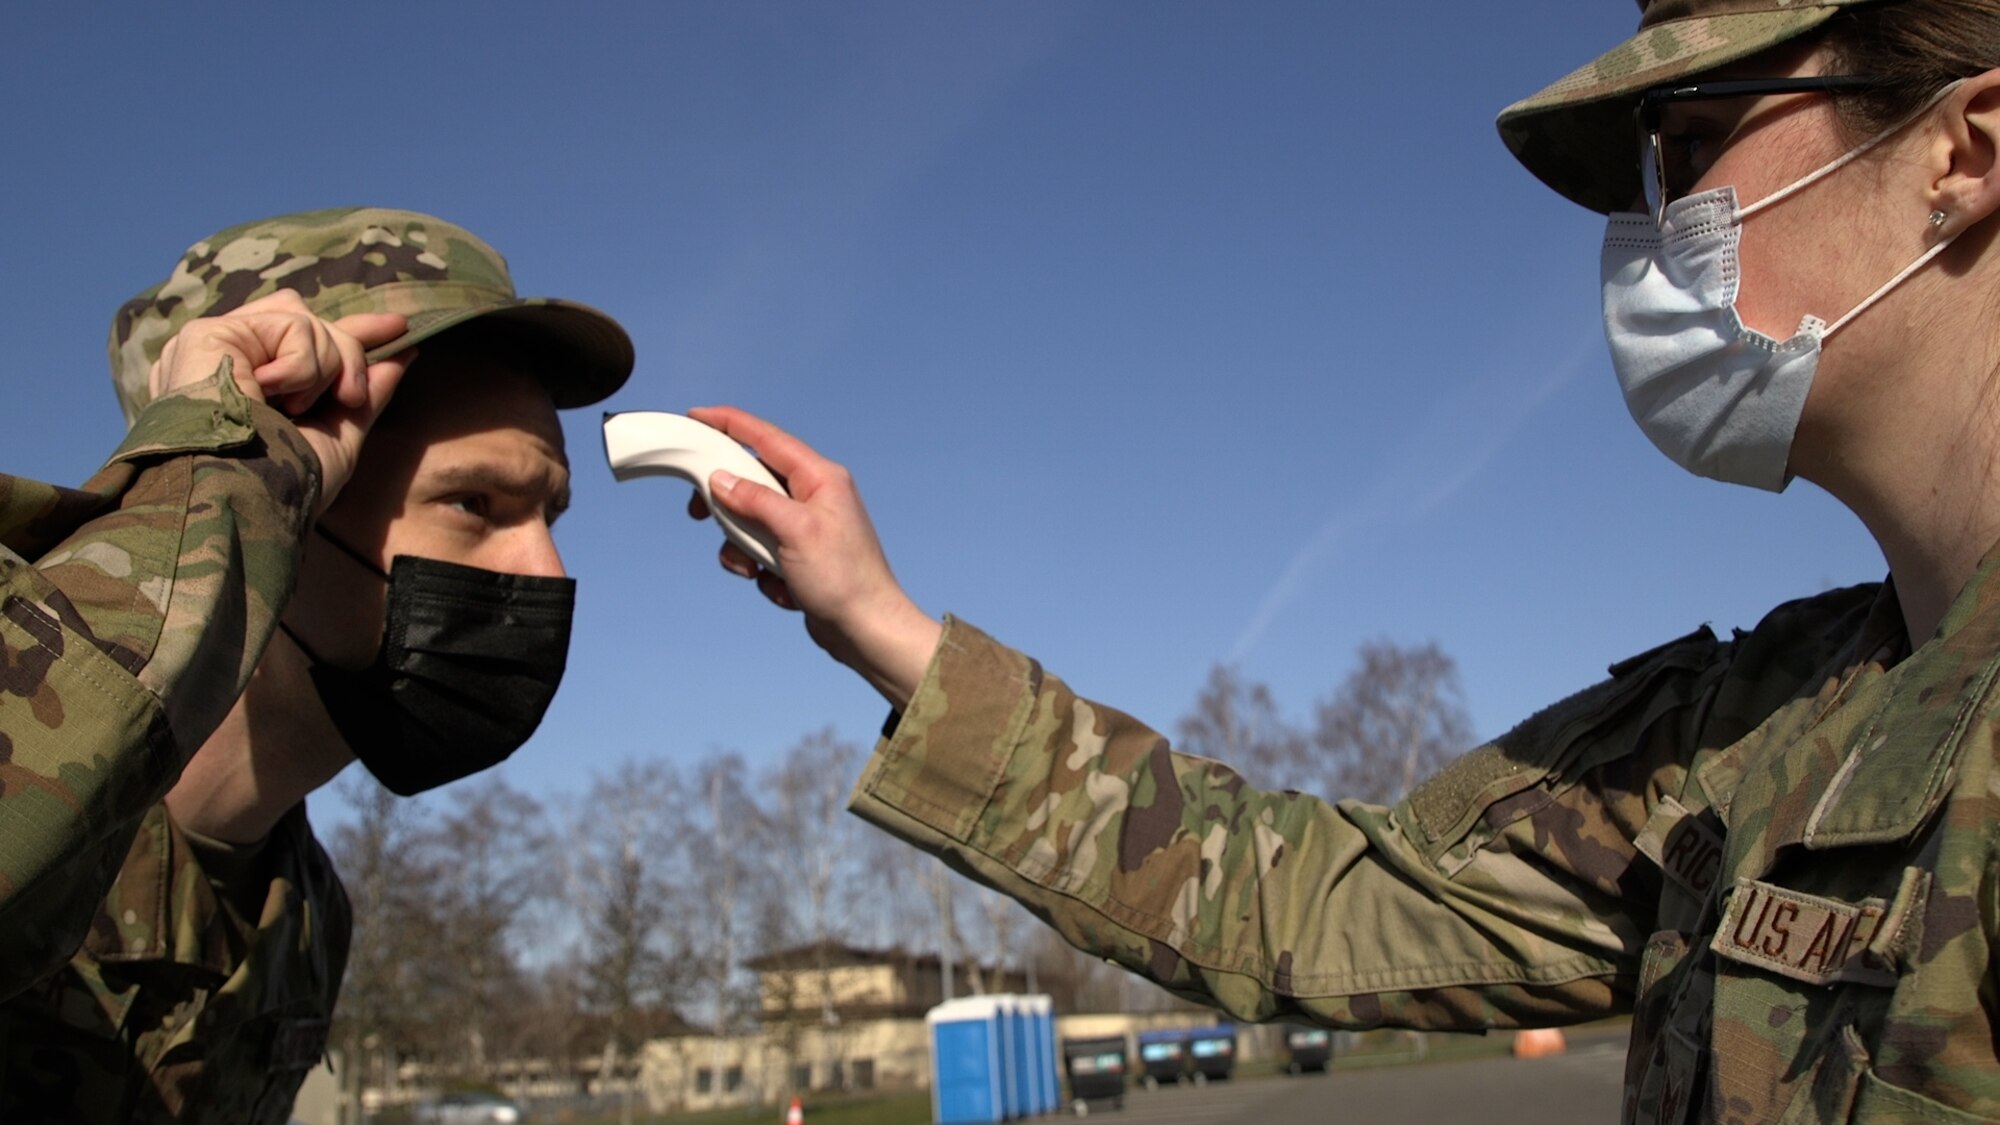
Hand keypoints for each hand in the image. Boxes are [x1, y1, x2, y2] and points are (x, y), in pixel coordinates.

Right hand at [150, 291, 412, 512]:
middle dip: (348, 354)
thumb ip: (365, 395)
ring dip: (325, 368)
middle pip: (308, 323)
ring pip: (305, 322)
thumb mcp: (337, 439)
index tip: (399, 327)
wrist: (243, 496)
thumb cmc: (284, 485)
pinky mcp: (207, 333)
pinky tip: (268, 393)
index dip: (352, 332)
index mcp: (248, 384)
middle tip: (350, 397)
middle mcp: (227, 360)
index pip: (303, 339)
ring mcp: (216, 345)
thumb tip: (404, 355)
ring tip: (298, 408)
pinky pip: (289, 324)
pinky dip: (301, 365)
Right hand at [687, 406, 941, 706]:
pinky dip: (763, 571)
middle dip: (727, 504)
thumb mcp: (794, 531)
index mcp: (820, 477)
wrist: (866, 630)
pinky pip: (762, 552)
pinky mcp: (799, 556)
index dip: (729, 424)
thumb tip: (720, 480)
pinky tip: (784, 591)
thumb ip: (754, 500)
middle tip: (700, 515)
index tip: (696, 417)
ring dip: (744, 548)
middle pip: (751, 481)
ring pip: (750, 521)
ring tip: (757, 569)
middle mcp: (814, 496)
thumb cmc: (842, 579)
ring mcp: (806, 527)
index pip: (766, 438)